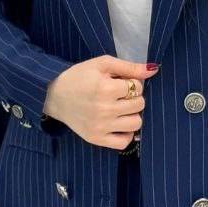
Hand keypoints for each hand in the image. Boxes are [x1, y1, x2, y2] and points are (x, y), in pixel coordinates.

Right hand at [44, 56, 158, 148]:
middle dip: (133, 97)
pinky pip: (124, 142)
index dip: (131, 83)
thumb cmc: (79, 77)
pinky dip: (126, 134)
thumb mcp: (102, 64)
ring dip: (132, 115)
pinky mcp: (96, 139)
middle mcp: (104, 109)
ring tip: (120, 110)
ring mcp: (101, 126)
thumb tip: (153, 70)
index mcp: (105, 88)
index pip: (137, 87)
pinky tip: (119, 125)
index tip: (119, 83)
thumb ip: (128, 66)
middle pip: (139, 104)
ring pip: (136, 123)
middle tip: (119, 96)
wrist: (55, 95)